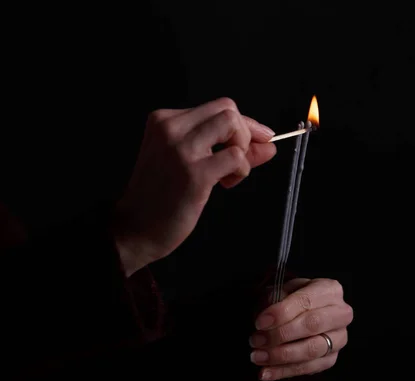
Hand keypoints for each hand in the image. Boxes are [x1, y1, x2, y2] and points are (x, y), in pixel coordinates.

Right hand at [111, 98, 276, 275]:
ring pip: (233, 125)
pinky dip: (241, 170)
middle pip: (228, 110)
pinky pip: (236, 157)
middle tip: (237, 161)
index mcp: (165, 120)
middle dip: (244, 135)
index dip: (244, 125)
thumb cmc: (162, 197)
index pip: (219, 108)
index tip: (259, 140)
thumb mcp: (192, 162)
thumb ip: (229, 148)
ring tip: (227, 174)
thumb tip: (269, 143)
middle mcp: (171, 128)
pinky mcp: (194, 172)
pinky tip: (225, 184)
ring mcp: (181, 148)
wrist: (135, 228)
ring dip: (242, 152)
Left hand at [250, 278, 353, 380]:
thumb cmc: (295, 299)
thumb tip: (265, 315)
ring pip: (311, 350)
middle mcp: (341, 314)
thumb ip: (275, 299)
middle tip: (256, 340)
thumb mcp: (285, 290)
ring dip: (280, 356)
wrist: (307, 311)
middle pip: (312, 325)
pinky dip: (284, 371)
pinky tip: (266, 372)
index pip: (306, 301)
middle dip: (280, 335)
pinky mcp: (332, 358)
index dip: (281, 313)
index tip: (260, 322)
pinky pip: (309, 368)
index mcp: (329, 290)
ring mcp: (339, 338)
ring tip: (258, 356)